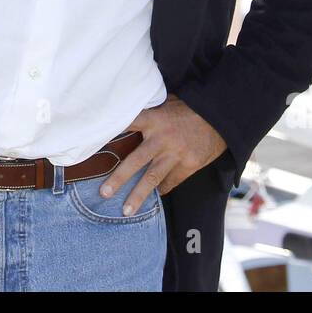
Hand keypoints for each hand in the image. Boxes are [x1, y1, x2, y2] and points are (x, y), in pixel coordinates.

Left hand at [100, 93, 227, 215]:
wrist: (220, 118)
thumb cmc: (189, 108)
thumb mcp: (167, 102)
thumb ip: (149, 111)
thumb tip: (123, 110)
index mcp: (154, 118)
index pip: (127, 124)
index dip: (110, 132)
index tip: (91, 143)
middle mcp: (162, 138)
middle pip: (135, 161)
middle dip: (118, 178)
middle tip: (104, 193)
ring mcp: (176, 154)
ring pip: (152, 178)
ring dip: (138, 196)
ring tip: (126, 211)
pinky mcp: (189, 165)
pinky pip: (170, 182)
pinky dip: (161, 189)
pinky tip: (154, 196)